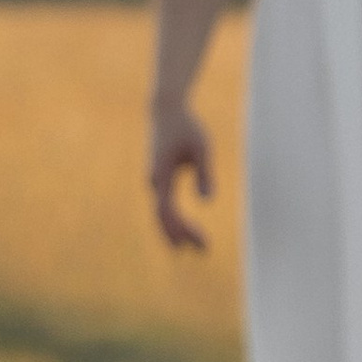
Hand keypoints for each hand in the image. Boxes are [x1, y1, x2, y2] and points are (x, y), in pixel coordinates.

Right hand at [148, 96, 213, 250]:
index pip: (169, 211)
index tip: (203, 243)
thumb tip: (207, 200)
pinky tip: (185, 231)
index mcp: (162, 175)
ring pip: (160, 214)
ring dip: (175, 231)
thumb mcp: (202, 147)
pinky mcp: (159, 178)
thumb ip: (204, 173)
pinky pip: (163, 205)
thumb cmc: (187, 126)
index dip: (184, 229)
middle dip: (181, 235)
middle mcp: (154, 181)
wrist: (166, 110)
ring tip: (194, 248)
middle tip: (204, 251)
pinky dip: (173, 220)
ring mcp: (155, 180)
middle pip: (163, 217)